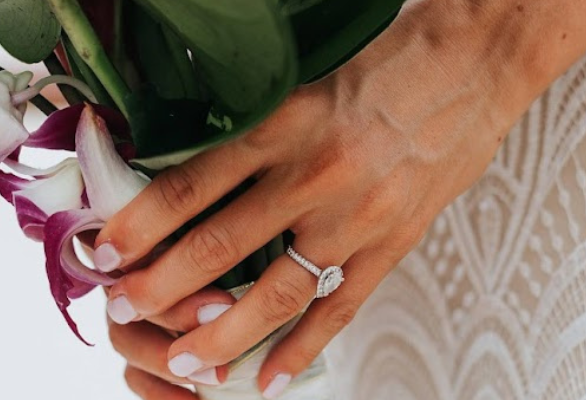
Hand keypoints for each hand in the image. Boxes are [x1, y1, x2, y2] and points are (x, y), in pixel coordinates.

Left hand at [96, 0, 585, 396]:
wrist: (477, 63)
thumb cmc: (394, 62)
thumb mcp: (308, 83)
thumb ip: (260, 133)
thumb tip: (199, 179)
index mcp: (286, 124)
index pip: (192, 184)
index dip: (141, 223)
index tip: (107, 249)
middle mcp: (315, 174)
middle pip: (219, 245)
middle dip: (161, 285)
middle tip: (124, 306)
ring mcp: (356, 216)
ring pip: (275, 292)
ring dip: (222, 333)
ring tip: (186, 362)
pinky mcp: (394, 243)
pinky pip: (339, 307)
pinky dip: (302, 348)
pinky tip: (269, 377)